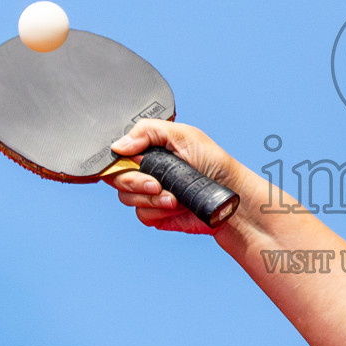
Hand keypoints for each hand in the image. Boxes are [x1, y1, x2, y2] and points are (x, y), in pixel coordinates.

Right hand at [107, 120, 242, 235]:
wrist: (229, 198)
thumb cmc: (215, 164)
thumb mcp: (184, 135)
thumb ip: (147, 131)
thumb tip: (118, 145)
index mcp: (150, 148)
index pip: (119, 153)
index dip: (120, 160)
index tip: (135, 163)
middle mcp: (147, 169)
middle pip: (116, 177)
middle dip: (136, 182)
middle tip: (157, 184)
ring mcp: (149, 192)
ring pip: (127, 198)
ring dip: (150, 198)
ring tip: (174, 197)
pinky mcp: (156, 213)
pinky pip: (141, 214)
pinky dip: (157, 211)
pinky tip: (176, 206)